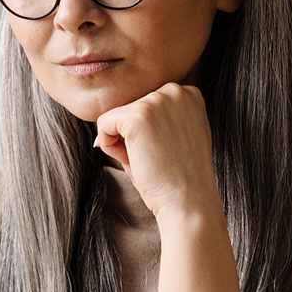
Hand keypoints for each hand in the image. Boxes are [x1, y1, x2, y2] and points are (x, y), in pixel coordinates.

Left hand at [92, 83, 219, 221]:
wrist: (188, 200)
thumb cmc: (179, 175)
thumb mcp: (175, 133)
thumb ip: (158, 115)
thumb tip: (118, 111)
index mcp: (188, 93)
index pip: (147, 105)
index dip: (149, 132)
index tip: (167, 150)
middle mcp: (175, 90)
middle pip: (130, 108)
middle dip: (133, 136)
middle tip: (157, 158)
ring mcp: (155, 101)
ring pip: (116, 117)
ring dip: (123, 142)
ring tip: (148, 159)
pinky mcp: (136, 116)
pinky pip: (103, 124)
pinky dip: (109, 146)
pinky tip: (133, 159)